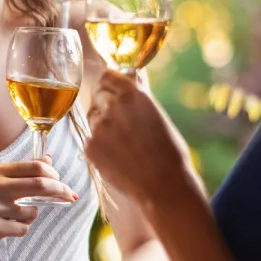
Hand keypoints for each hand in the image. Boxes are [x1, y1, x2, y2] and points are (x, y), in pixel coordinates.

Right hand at [0, 158, 75, 260]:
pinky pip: (22, 229)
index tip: (62, 182)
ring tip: (9, 219)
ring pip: (32, 212)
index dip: (54, 175)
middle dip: (60, 191)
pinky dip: (18, 230)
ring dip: (28, 217)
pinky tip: (1, 230)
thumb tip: (48, 159)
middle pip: (41, 185)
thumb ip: (18, 173)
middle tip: (70, 196)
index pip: (35, 167)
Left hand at [85, 70, 193, 202]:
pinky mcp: (91, 147)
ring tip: (123, 145)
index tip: (114, 92)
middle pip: (99, 96)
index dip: (110, 84)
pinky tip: (119, 157)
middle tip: (122, 124)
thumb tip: (133, 75)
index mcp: (133, 95)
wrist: (163, 185)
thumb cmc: (169, 151)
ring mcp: (99, 127)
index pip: (108, 76)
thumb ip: (141, 95)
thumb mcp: (158, 116)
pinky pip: (91, 139)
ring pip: (94, 119)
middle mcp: (113, 107)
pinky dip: (101, 146)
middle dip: (107, 106)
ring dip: (104, 126)